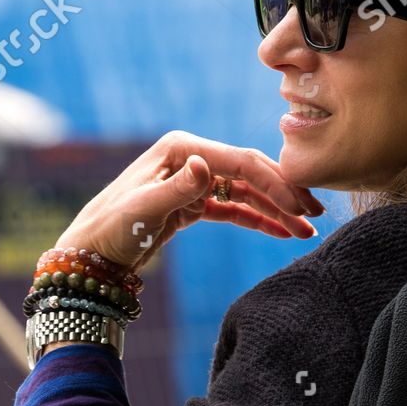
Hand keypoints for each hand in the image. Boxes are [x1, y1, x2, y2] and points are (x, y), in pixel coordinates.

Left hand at [52, 130, 325, 272]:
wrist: (89, 256)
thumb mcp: (142, 209)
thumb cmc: (109, 229)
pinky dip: (258, 221)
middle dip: (285, 194)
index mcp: (182, 149)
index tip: (300, 207)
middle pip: (250, 172)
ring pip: (246, 193)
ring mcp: (194, 181)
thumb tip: (205, 165)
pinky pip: (233, 210)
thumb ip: (176, 188)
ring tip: (306, 231)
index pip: (240, 161)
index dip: (275, 182)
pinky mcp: (193, 205)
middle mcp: (192, 159)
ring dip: (276, 211)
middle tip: (317, 214)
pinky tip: (282, 233)